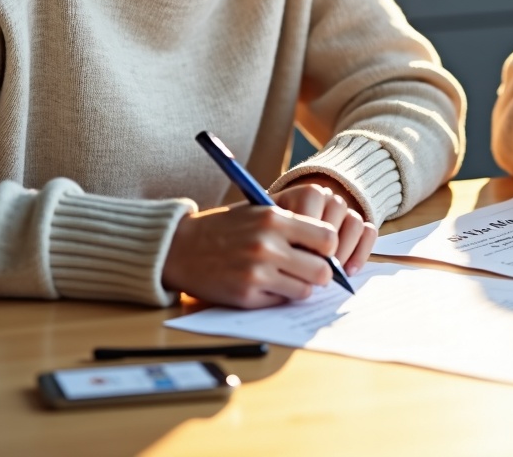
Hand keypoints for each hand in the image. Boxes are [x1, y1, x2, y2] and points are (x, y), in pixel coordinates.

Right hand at [162, 202, 338, 307]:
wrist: (180, 247)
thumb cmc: (225, 227)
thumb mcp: (258, 211)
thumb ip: (293, 224)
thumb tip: (332, 246)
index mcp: (274, 218)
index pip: (328, 238)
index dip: (328, 247)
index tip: (319, 250)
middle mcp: (267, 246)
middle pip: (322, 271)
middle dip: (320, 273)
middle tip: (308, 269)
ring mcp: (256, 273)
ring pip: (305, 291)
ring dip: (299, 286)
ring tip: (284, 276)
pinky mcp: (246, 296)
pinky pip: (281, 301)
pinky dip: (278, 296)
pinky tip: (262, 284)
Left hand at [274, 178, 377, 275]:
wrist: (285, 239)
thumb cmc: (275, 238)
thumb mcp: (270, 231)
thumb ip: (279, 235)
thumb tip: (297, 255)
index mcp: (305, 192)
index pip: (313, 198)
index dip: (306, 227)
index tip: (296, 253)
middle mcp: (329, 197)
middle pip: (337, 209)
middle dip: (326, 242)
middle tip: (314, 266)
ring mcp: (346, 212)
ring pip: (354, 221)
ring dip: (345, 250)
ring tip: (332, 272)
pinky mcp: (361, 227)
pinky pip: (369, 232)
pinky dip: (361, 252)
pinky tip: (349, 271)